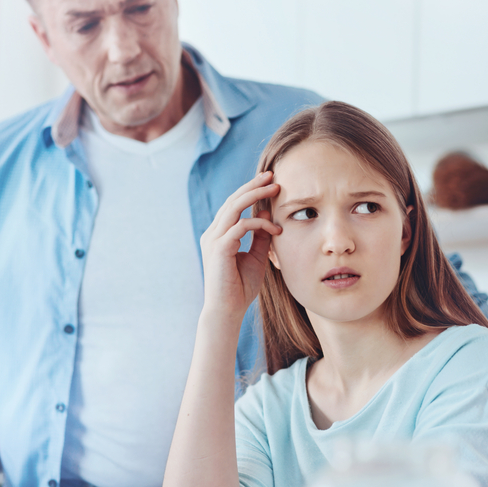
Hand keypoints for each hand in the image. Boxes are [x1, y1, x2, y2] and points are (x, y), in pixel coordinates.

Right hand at [199, 171, 281, 320]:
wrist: (228, 311)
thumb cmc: (241, 287)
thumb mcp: (256, 257)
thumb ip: (261, 237)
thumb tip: (267, 215)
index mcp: (219, 234)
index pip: (234, 205)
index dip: (251, 192)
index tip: (270, 183)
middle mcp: (213, 233)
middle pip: (233, 200)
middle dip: (253, 186)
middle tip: (272, 175)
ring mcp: (213, 240)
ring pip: (234, 208)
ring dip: (255, 195)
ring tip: (274, 187)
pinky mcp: (219, 249)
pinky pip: (240, 227)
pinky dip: (258, 223)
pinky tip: (274, 228)